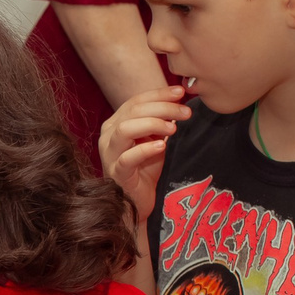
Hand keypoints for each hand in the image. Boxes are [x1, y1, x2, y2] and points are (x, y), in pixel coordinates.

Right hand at [98, 85, 190, 219]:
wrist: (137, 201)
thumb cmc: (145, 169)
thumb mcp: (155, 139)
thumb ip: (161, 121)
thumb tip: (180, 100)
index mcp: (116, 123)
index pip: (136, 101)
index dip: (159, 94)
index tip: (181, 93)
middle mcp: (108, 135)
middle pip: (133, 111)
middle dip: (163, 108)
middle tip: (186, 112)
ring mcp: (109, 154)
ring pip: (125, 129)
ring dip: (152, 124)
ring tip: (173, 129)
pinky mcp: (115, 172)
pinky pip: (127, 158)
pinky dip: (145, 149)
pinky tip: (161, 146)